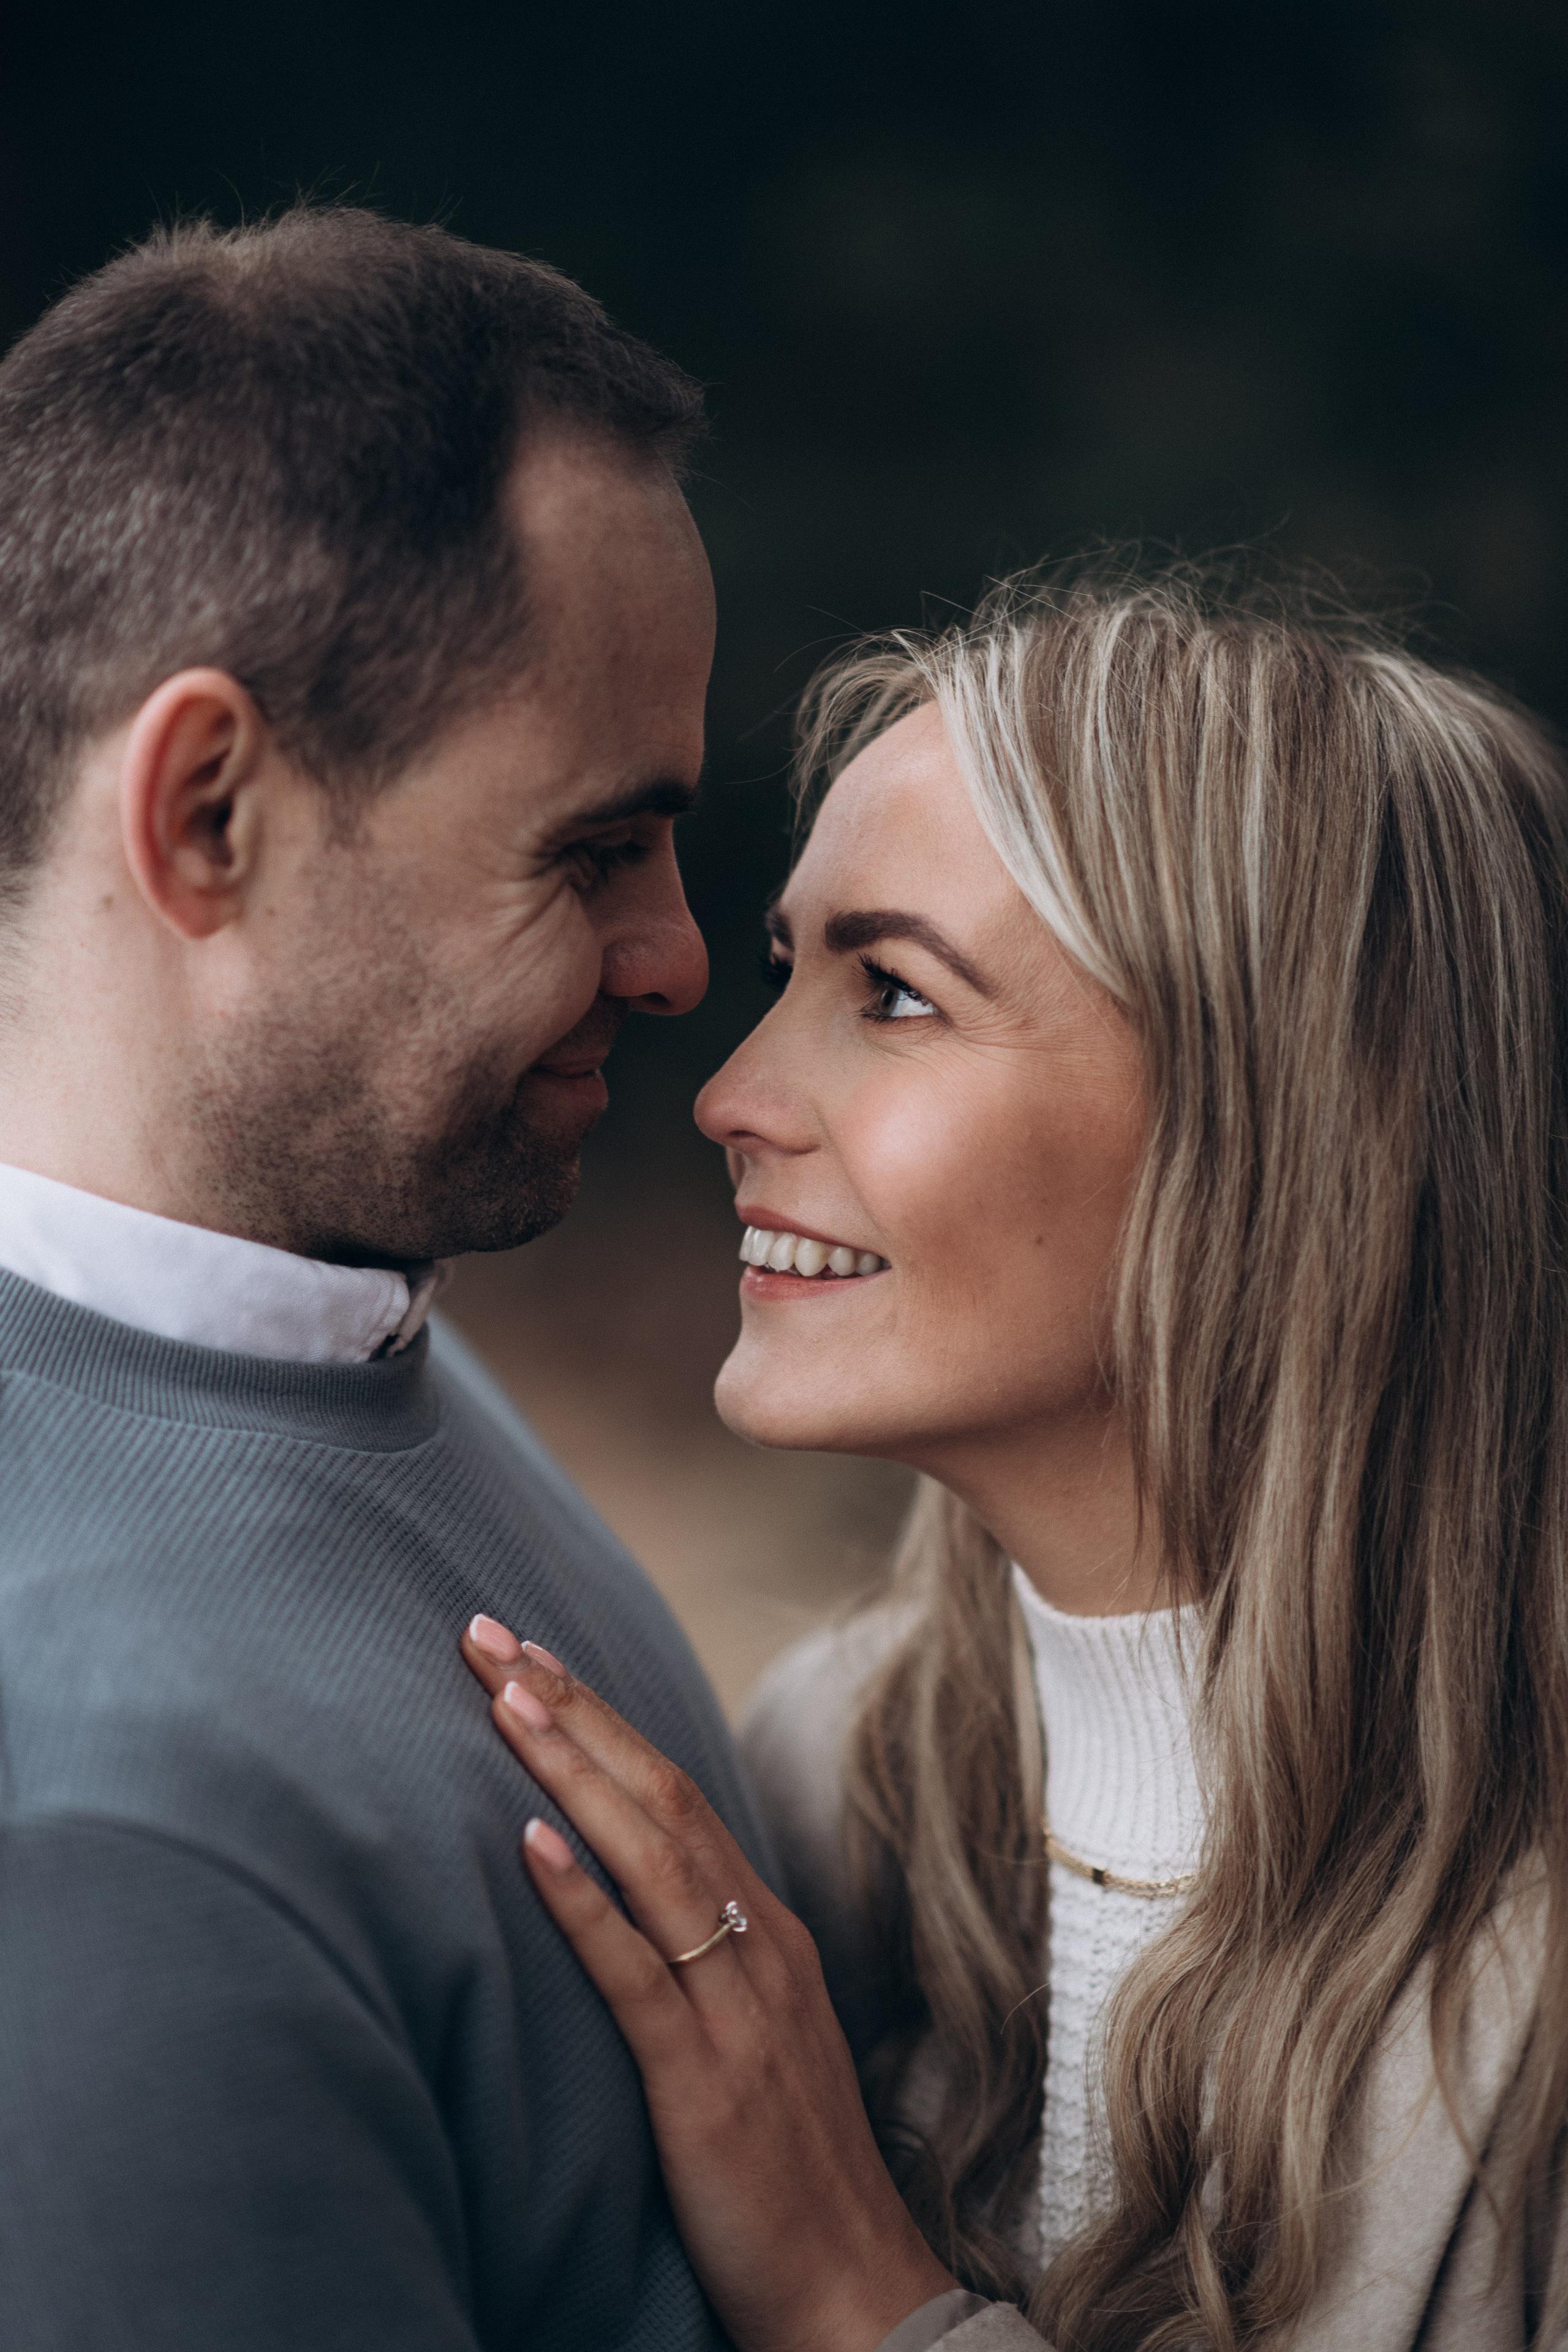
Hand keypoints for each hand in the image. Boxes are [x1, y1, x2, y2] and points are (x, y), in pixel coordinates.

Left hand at [461, 1617, 955, 2351]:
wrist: (854, 2293)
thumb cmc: (792, 2171)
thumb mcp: (754, 2036)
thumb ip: (704, 1961)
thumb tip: (622, 1897)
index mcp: (766, 1931)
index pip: (674, 1791)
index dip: (600, 1718)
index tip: (529, 1654)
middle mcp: (757, 1946)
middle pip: (659, 1795)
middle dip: (571, 1708)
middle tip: (491, 1633)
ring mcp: (734, 2008)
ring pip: (650, 1857)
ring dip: (572, 1769)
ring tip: (505, 1697)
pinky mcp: (701, 2081)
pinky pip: (635, 1974)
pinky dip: (583, 1902)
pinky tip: (531, 1847)